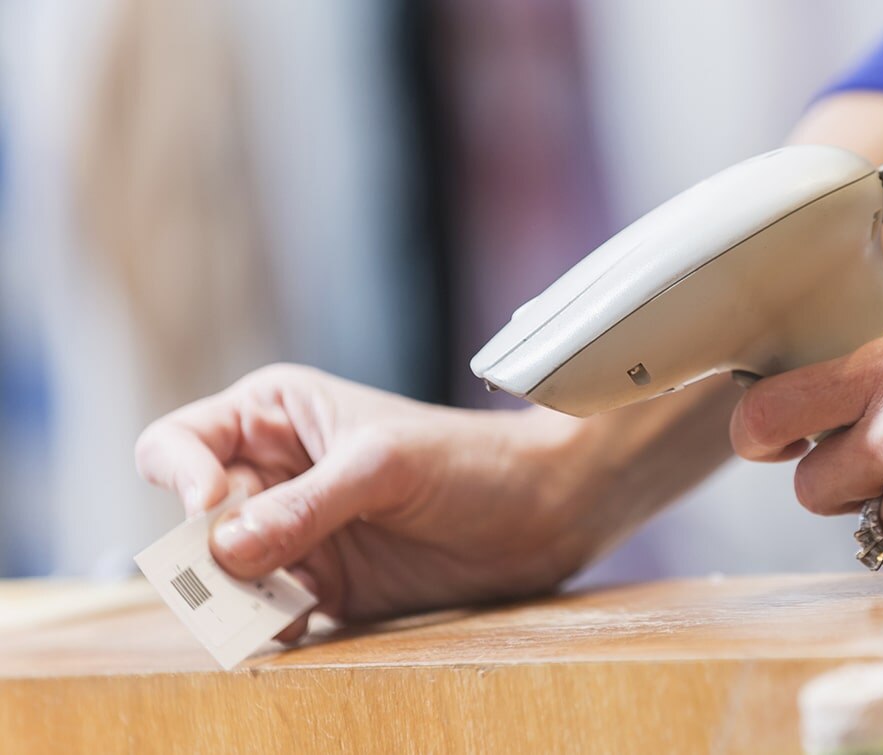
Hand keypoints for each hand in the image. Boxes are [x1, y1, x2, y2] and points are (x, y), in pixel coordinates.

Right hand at [136, 364, 601, 639]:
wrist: (545, 512)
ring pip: (225, 577)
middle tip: (242, 574)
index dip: (181, 477)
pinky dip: (272, 623)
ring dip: (237, 596)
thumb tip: (224, 548)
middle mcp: (274, 475)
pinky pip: (271, 613)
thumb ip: (305, 506)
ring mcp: (297, 534)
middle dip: (207, 552)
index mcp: (274, 416)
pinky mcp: (326, 587)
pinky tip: (302, 620)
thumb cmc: (472, 460)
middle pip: (194, 523)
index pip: (180, 445)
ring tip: (281, 603)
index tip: (211, 507)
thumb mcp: (384, 466)